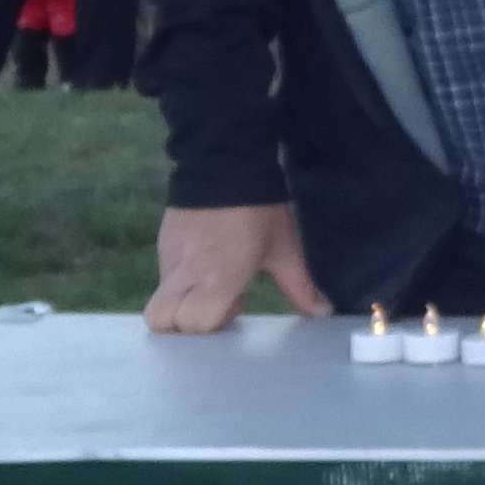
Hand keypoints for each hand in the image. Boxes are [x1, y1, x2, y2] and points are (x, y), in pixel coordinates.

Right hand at [147, 200, 326, 332]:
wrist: (224, 159)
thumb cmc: (258, 209)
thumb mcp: (284, 249)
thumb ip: (301, 287)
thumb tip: (324, 313)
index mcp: (216, 278)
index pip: (192, 325)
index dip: (212, 326)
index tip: (236, 305)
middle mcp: (184, 273)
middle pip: (160, 321)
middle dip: (185, 325)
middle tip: (216, 305)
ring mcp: (168, 256)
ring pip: (160, 298)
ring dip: (184, 301)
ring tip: (215, 281)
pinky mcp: (162, 242)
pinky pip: (164, 274)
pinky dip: (182, 279)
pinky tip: (208, 259)